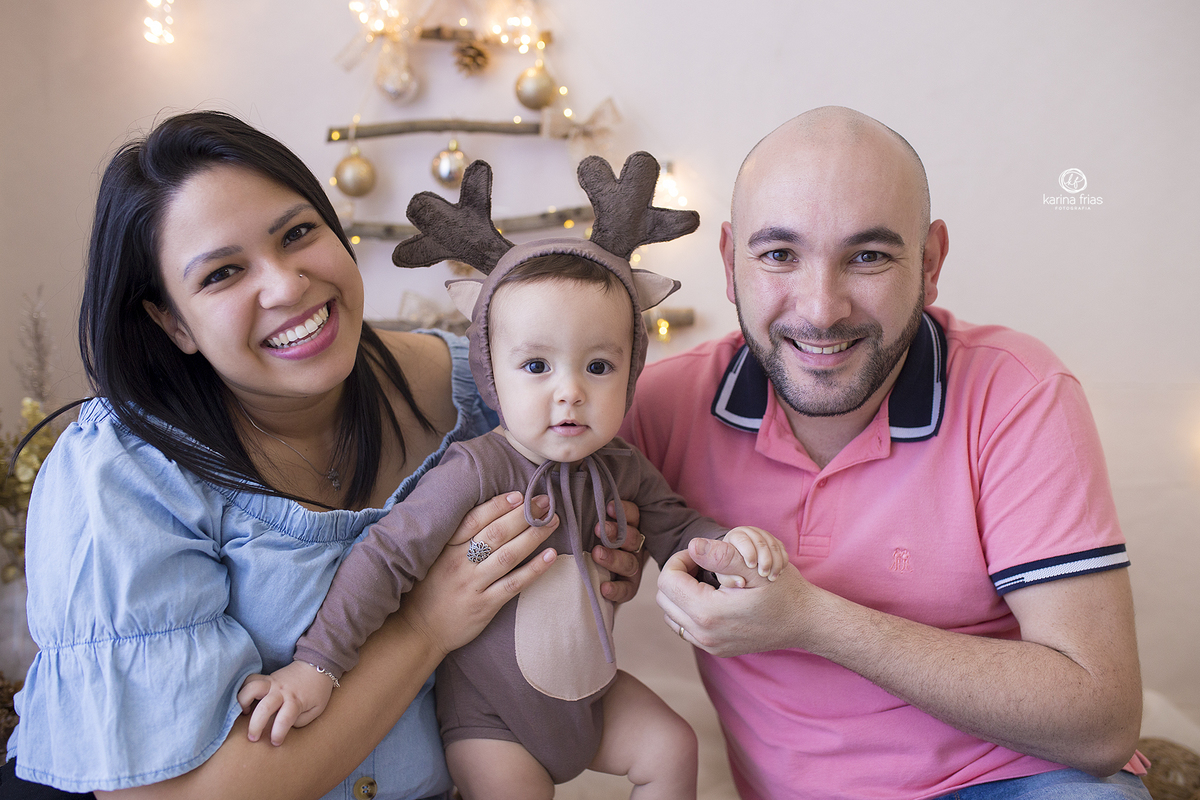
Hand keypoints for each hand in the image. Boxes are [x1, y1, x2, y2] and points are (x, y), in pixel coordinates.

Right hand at [237, 661, 333, 745]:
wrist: (318, 664)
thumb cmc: (318, 690)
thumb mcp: (317, 709)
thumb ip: (302, 721)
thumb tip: (286, 726)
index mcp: (295, 701)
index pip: (284, 720)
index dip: (277, 734)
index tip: (275, 742)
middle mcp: (281, 692)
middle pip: (264, 708)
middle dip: (256, 726)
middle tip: (253, 738)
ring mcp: (273, 683)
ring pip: (251, 688)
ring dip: (243, 702)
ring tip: (244, 714)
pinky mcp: (267, 677)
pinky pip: (250, 679)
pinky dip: (243, 689)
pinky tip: (244, 700)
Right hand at [399, 491, 557, 656]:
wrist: (417, 630)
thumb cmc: (429, 590)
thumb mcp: (434, 558)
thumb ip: (456, 538)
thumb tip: (487, 514)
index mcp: (446, 548)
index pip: (474, 519)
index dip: (498, 505)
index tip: (520, 495)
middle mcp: (459, 563)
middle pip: (496, 533)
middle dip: (523, 515)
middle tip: (545, 502)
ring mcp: (473, 584)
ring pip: (508, 555)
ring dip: (533, 536)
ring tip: (552, 522)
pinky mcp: (484, 605)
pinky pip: (513, 583)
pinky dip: (534, 569)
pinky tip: (550, 556)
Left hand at [594, 500, 645, 603]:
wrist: (585, 569)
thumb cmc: (584, 534)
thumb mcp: (587, 517)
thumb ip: (587, 505)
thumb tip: (567, 480)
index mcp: (629, 525)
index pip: (633, 515)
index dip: (623, 511)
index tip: (608, 506)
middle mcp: (633, 545)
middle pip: (632, 538)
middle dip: (616, 533)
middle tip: (598, 529)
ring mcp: (631, 565)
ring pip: (630, 563)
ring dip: (614, 558)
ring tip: (596, 554)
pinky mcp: (626, 586)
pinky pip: (627, 590)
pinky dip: (616, 589)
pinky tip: (604, 587)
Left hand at [656, 537, 810, 656]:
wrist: (805, 622)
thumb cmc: (784, 591)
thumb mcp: (755, 567)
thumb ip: (721, 555)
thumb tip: (692, 545)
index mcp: (709, 613)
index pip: (667, 581)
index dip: (679, 560)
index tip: (700, 553)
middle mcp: (704, 634)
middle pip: (664, 598)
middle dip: (677, 575)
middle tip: (702, 562)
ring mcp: (709, 645)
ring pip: (671, 614)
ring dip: (681, 593)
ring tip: (706, 578)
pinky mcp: (715, 649)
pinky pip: (685, 627)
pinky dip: (689, 608)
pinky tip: (712, 595)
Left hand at [716, 526, 787, 587]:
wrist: (741, 565)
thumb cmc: (731, 570)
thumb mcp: (726, 575)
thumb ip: (729, 579)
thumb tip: (740, 582)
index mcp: (734, 536)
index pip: (742, 540)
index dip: (748, 553)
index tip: (751, 566)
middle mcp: (749, 532)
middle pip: (760, 542)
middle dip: (764, 559)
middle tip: (764, 575)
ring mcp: (762, 534)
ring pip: (773, 545)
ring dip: (775, 562)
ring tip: (772, 577)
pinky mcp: (773, 540)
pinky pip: (781, 548)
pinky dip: (782, 560)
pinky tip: (779, 572)